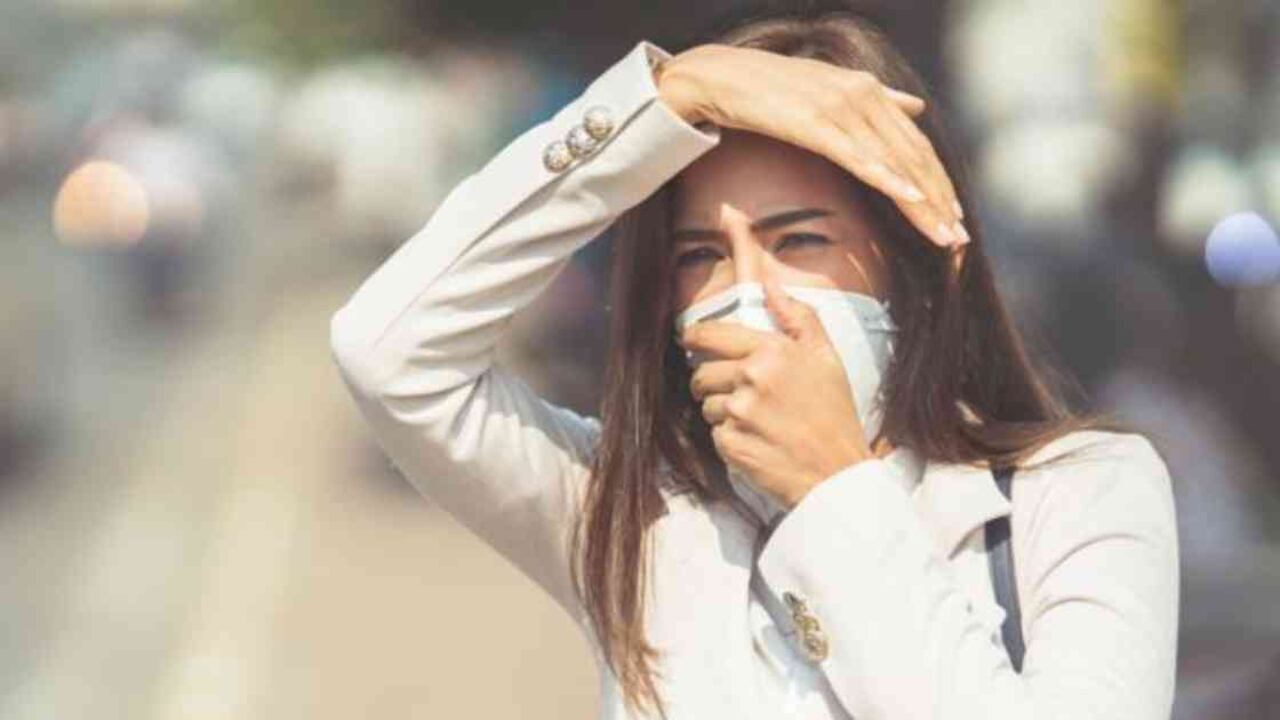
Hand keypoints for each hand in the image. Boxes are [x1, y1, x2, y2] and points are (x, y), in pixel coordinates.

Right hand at [656, 43, 968, 250]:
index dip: (938, 181)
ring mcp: (841, 109)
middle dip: (940, 201)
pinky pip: (861, 158)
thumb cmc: (769, 88)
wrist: (720, 77)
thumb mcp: (831, 89)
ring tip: (943, 236)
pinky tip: (912, 201)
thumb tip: (916, 106)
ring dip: (924, 204)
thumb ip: (877, 98)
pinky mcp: (817, 124)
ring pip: (894, 163)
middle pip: (913, 158)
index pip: (914, 145)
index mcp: (869, 91)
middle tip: (960, 238)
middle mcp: (863, 96)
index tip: (955, 215)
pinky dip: (890, 180)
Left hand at [680, 270, 872, 508]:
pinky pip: (714, 434)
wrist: (838, 473)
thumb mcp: (826, 357)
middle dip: (710, 382)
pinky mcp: (732, 444)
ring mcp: (740, 413)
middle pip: (702, 374)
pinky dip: (729, 438)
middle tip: (735, 393)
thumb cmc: (835, 415)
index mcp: (773, 352)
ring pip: (706, 406)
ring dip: (722, 412)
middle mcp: (753, 378)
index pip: (713, 335)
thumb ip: (798, 317)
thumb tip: (769, 286)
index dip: (694, 337)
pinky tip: (757, 441)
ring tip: (756, 421)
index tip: (689, 340)